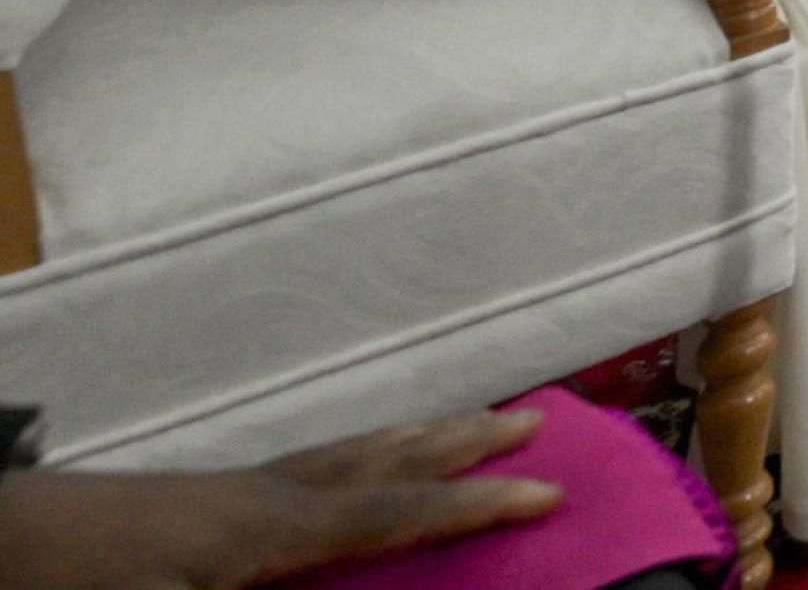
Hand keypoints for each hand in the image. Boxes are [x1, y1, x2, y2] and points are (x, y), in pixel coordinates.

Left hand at [0, 406, 561, 589]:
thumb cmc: (73, 582)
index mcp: (267, 530)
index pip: (392, 509)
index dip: (473, 503)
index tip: (548, 488)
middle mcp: (265, 497)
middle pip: (382, 460)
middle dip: (461, 443)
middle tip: (534, 419)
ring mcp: (234, 491)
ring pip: (349, 453)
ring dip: (418, 438)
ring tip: (472, 421)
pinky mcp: (204, 502)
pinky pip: (314, 464)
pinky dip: (363, 454)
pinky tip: (358, 466)